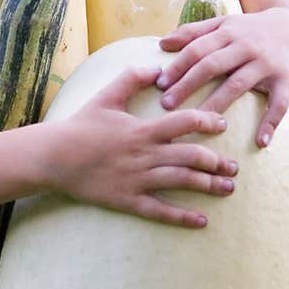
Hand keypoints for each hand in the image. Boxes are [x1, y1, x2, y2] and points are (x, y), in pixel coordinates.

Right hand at [54, 66, 237, 228]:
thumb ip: (132, 78)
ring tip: (227, 188)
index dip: (207, 121)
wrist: (54, 157)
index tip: (222, 124)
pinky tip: (201, 221)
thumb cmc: (80, 125)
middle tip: (234, 166)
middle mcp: (145, 155)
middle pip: (191, 157)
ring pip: (181, 182)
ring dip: (208, 186)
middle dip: (217, 162)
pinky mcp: (127, 200)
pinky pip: (160, 211)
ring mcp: (137, 180)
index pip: (185, 122)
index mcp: (142, 129)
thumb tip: (158, 68)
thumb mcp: (106, 96)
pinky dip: (182, 217)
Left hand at [155, 8, 288, 146]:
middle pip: (212, 66)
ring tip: (202, 123)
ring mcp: (266, 64)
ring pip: (238, 85)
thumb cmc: (249, 31)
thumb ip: (193, 32)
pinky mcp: (286, 80)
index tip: (159, 85)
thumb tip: (162, 43)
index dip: (177, 67)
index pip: (197, 49)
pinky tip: (261, 142)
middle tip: (167, 105)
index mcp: (227, 33)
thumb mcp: (223, 24)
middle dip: (188, 85)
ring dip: (218, 103)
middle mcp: (246, 47)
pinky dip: (271, 123)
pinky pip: (279, 104)